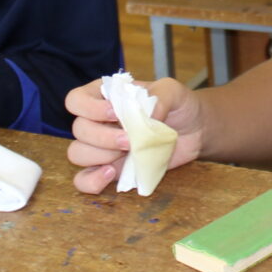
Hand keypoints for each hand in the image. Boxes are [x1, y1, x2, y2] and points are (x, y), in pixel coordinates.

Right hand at [63, 75, 202, 192]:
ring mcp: (102, 147)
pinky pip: (84, 180)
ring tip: (127, 153)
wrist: (194, 131)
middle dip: (102, 136)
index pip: (76, 100)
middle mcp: (98, 121)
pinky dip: (91, 181)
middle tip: (129, 140)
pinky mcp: (110, 170)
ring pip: (78, 153)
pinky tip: (111, 174)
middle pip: (79, 129)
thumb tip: (146, 116)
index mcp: (105, 97)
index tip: (114, 113)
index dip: (89, 108)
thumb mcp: (173, 91)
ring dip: (99, 155)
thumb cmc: (178, 105)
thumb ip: (160, 96)